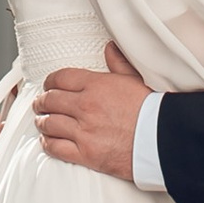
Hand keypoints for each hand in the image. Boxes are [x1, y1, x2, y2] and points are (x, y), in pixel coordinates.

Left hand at [34, 43, 148, 180]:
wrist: (163, 141)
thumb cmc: (152, 111)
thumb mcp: (135, 80)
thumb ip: (118, 63)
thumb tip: (110, 48)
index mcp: (96, 85)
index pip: (60, 78)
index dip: (50, 81)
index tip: (49, 85)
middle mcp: (86, 106)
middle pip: (50, 100)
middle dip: (42, 102)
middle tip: (41, 104)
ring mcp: (84, 131)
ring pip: (49, 124)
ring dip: (42, 122)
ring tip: (42, 122)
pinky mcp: (86, 154)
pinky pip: (55, 148)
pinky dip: (47, 144)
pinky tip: (48, 141)